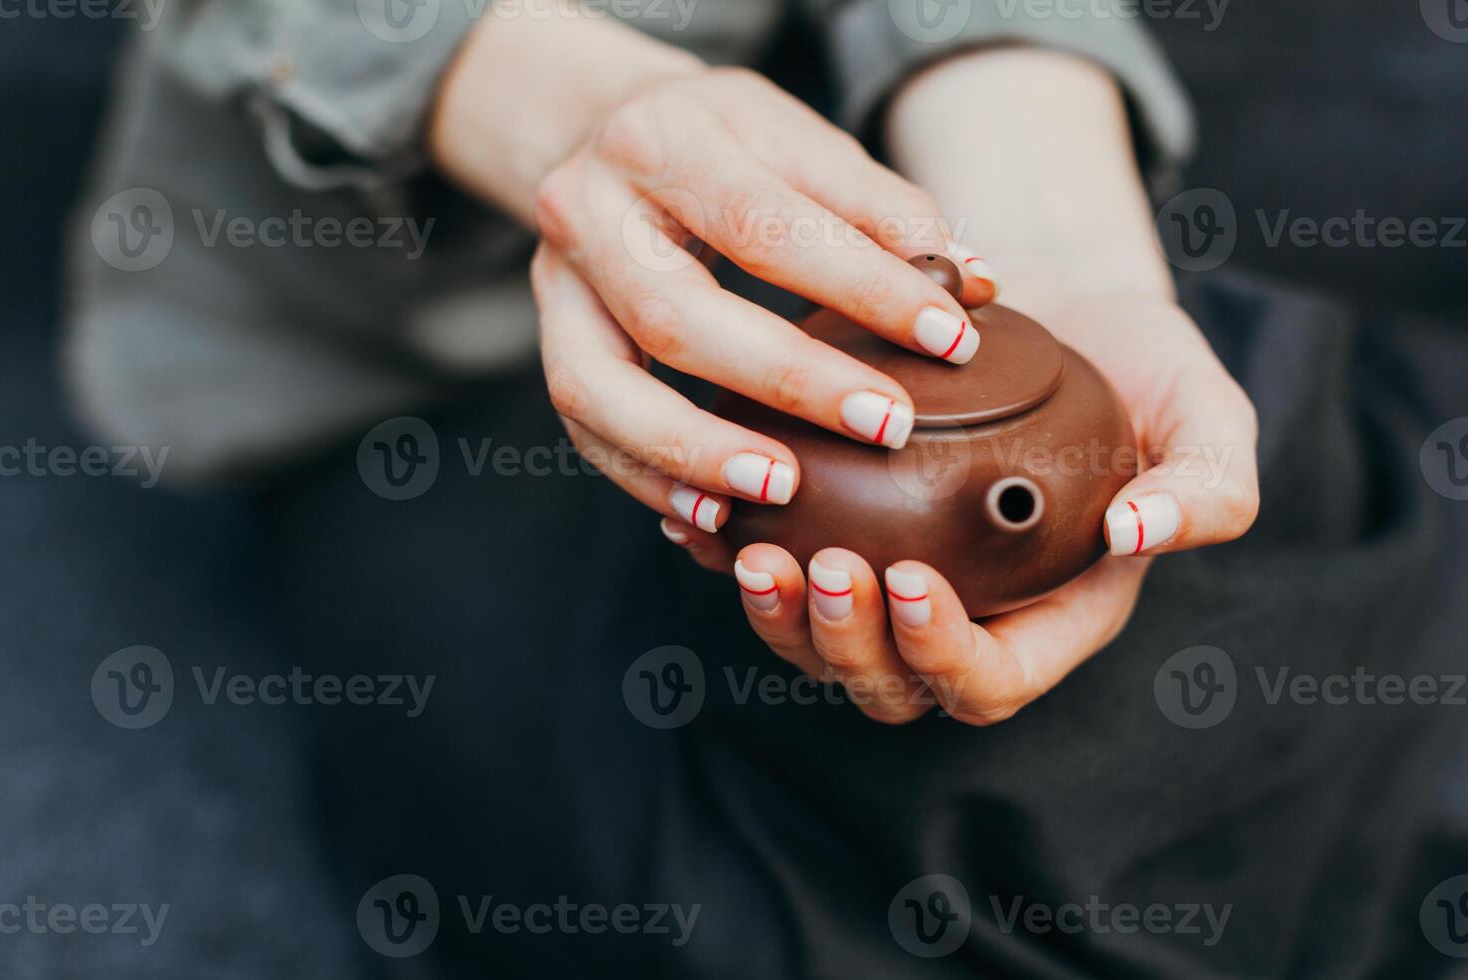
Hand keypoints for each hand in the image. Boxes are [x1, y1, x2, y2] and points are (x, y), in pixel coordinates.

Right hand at [440, 6, 994, 535]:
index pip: (766, 225)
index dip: (863, 286)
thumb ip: (880, 208)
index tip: (952, 337)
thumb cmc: (720, 140)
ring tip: (781, 489)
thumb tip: (970, 283)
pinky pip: (582, 425)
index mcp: (662, 137)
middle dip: (787, 381)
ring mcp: (552, 280)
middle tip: (885, 427)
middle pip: (674, 314)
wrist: (601, 127)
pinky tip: (712, 509)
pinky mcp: (548, 336)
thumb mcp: (797, 140)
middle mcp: (587, 206)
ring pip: (598, 386)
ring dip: (692, 449)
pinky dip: (645, 475)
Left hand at [666, 293, 1256, 725]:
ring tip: (748, 552)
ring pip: (821, 645)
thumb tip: (1138, 535)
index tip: (915, 579)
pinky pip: (777, 575)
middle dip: (848, 644)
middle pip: (892, 684)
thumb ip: (1206, 484)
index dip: (945, 656)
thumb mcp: (1203, 412)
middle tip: (823, 565)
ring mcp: (897, 581)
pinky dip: (729, 559)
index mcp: (1051, 614)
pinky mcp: (842, 534)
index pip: (992, 680)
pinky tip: (696, 520)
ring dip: (780, 618)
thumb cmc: (1138, 367)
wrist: (1057, 309)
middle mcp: (966, 615)